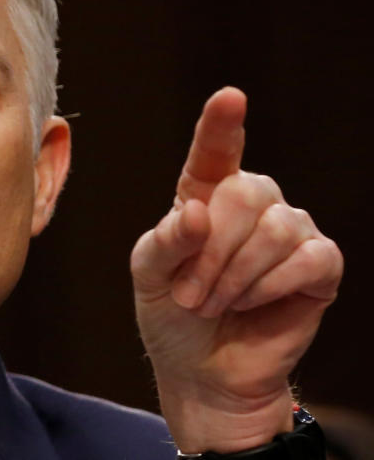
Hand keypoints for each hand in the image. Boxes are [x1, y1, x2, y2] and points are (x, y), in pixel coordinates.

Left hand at [130, 87, 341, 453]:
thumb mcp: (149, 276)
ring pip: (275, 228)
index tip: (229, 98)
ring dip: (236, 276)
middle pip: (246, 193)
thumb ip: (167, 241)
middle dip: (213, 251)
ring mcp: (288, 231)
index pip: (215, 152)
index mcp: (204, 195)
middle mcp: (250, 203)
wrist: (202, 370)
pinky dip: (271, 286)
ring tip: (215, 303)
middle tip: (191, 294)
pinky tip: (252, 303)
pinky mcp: (319, 265)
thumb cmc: (171, 314)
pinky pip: (308, 258)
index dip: (222, 125)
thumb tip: (197, 212)